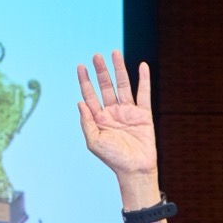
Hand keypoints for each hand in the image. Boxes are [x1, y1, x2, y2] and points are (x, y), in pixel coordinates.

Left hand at [76, 50, 156, 179]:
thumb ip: (86, 122)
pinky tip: (142, 66)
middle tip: (96, 56)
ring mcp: (128, 112)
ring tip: (115, 53)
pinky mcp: (144, 114)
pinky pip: (144, 93)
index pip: (90, 95)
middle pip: (106, 86)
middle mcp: (112, 112)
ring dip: (119, 70)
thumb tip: (79, 102)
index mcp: (98, 119)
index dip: (85, 81)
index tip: (80, 66)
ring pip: (123, 85)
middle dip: (101, 71)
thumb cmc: (112, 158)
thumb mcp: (94, 142)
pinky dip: (144, 80)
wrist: (134, 169)